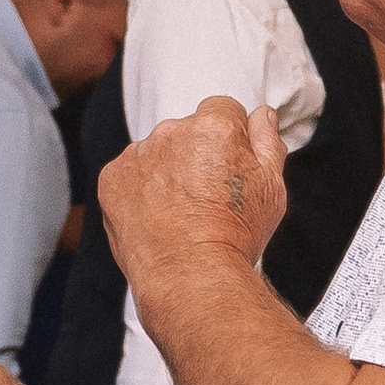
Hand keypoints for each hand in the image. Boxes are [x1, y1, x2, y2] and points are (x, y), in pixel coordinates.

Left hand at [100, 96, 286, 305]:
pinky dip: (139, 191)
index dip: (230, 138)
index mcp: (213, 125)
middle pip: (187, 130)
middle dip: (196, 153)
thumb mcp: (271, 186)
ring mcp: (137, 154)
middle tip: (207, 197)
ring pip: (156, 152)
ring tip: (180, 213)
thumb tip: (261, 115)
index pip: (223, 110)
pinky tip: (156, 217)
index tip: (229, 167)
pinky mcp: (112, 178)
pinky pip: (129, 174)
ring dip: (166, 171)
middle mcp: (171, 131)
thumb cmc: (236, 234)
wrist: (190, 275)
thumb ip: (267, 141)